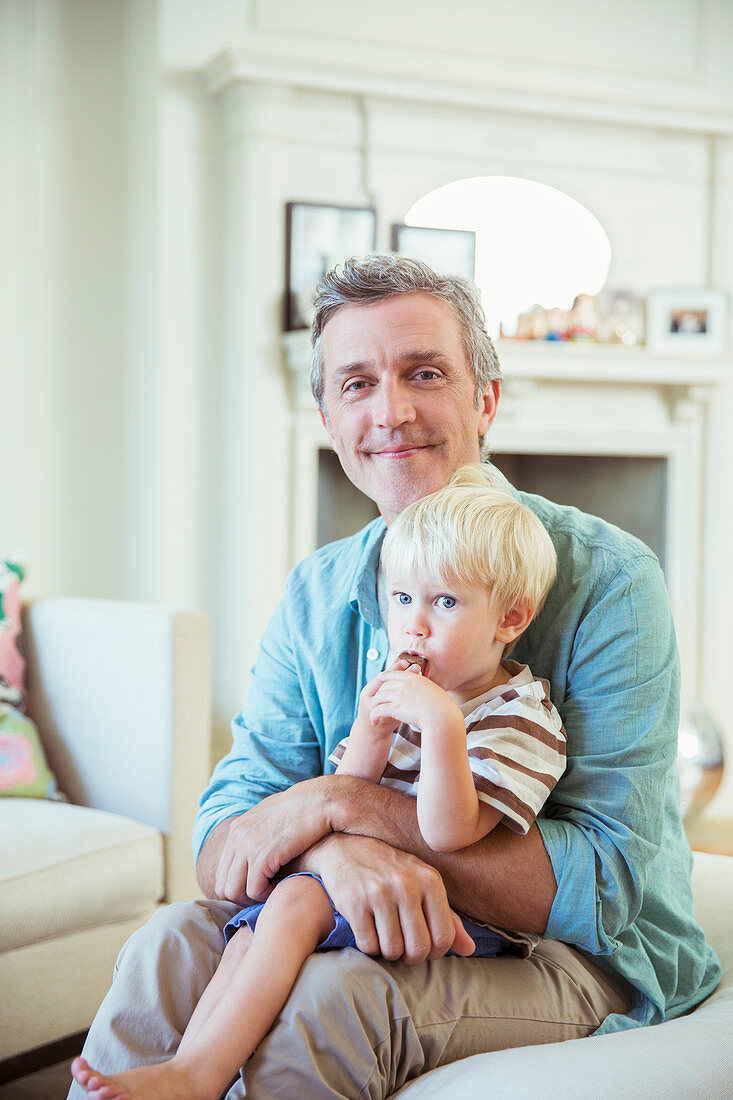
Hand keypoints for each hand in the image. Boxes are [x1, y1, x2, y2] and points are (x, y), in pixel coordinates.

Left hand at [214, 777, 335, 903]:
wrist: (320, 802)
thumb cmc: (304, 811)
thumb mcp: (273, 817)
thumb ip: (258, 832)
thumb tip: (254, 849)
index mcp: (237, 828)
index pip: (222, 871)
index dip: (238, 886)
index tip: (258, 888)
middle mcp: (237, 836)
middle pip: (223, 884)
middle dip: (242, 896)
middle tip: (264, 895)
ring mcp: (247, 846)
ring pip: (234, 891)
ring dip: (253, 898)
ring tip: (272, 891)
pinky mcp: (262, 856)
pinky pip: (254, 890)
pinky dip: (266, 895)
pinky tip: (280, 887)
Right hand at [306, 833, 474, 963]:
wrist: (345, 849)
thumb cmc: (390, 871)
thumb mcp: (422, 884)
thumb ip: (447, 917)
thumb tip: (470, 950)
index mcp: (429, 880)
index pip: (443, 937)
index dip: (435, 953)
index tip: (424, 949)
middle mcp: (406, 885)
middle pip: (418, 949)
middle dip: (411, 958)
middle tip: (403, 949)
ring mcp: (379, 893)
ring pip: (392, 950)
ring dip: (388, 952)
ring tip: (386, 937)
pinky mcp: (354, 902)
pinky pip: (368, 945)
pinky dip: (369, 946)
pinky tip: (369, 930)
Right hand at [355, 656, 414, 733]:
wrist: (372, 732)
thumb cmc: (375, 707)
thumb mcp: (376, 694)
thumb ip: (388, 682)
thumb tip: (402, 663)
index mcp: (367, 694)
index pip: (381, 678)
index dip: (393, 669)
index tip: (405, 661)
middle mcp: (371, 702)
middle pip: (389, 685)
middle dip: (404, 677)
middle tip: (417, 667)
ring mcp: (380, 712)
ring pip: (395, 697)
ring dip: (409, 687)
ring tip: (421, 677)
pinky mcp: (389, 720)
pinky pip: (401, 707)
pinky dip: (411, 698)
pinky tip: (419, 692)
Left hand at [370, 669, 462, 734]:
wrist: (443, 716)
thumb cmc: (442, 707)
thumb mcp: (434, 692)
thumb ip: (426, 689)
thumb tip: (426, 692)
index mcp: (414, 678)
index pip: (395, 674)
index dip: (385, 676)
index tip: (380, 678)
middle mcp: (405, 684)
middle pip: (384, 686)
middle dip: (379, 694)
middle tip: (376, 703)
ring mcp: (399, 695)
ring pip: (379, 697)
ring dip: (374, 706)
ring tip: (373, 715)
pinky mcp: (396, 708)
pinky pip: (379, 709)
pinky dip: (374, 715)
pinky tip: (375, 721)